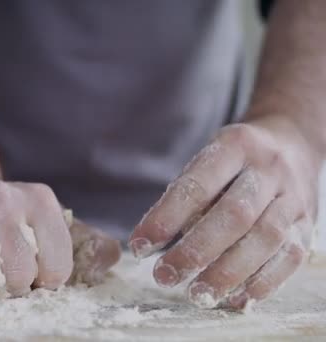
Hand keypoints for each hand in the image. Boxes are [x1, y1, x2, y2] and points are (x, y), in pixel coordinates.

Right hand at [0, 180, 120, 297]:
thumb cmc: (14, 222)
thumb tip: (113, 255)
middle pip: (14, 273)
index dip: (42, 284)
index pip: (54, 269)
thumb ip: (86, 246)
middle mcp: (2, 195)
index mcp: (41, 201)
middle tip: (0, 277)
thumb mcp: (51, 227)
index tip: (32, 277)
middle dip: (8, 287)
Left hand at [128, 116, 318, 308]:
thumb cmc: (234, 161)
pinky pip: (290, 257)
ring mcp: (293, 198)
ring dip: (228, 272)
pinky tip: (234, 298)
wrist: (292, 143)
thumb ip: (183, 196)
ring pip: (265, 238)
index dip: (166, 217)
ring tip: (197, 294)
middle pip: (234, 214)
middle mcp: (268, 169)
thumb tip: (150, 241)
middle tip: (164, 276)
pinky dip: (261, 282)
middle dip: (196, 251)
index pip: (197, 185)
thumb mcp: (207, 162)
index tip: (140, 246)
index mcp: (234, 146)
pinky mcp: (308, 225)